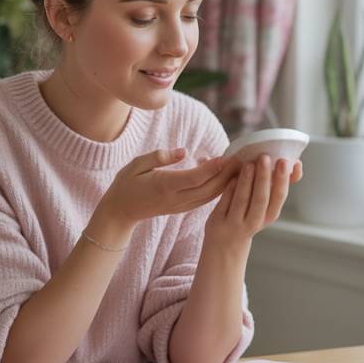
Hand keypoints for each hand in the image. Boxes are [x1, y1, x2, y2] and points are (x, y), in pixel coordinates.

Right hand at [97, 148, 234, 227]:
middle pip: (207, 188)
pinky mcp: (183, 208)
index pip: (193, 178)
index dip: (211, 168)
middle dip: (227, 174)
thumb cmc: (127, 183)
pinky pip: (205, 198)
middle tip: (242, 159)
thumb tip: (183, 151)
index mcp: (164, 186)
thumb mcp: (136, 164)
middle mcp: (175, 198)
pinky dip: (218, 187)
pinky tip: (224, 174)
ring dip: (226, 182)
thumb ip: (159, 156)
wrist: (121, 211)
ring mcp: (180, 205)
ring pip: (210, 195)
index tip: (225, 157)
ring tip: (239, 166)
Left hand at [204, 155, 301, 246]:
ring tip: (248, 164)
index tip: (285, 161)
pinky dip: (229, 189)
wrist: (227, 245)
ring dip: (246, 181)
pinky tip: (232, 176)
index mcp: (269, 215)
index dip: (282, 180)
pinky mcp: (219, 222)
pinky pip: (225, 203)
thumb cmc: (248, 216)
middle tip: (265, 157)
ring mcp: (236, 223)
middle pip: (261, 198)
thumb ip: (275, 184)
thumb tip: (295, 162)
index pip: (279, 197)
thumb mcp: (265, 205)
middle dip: (264, 177)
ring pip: (243, 200)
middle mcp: (255, 221)